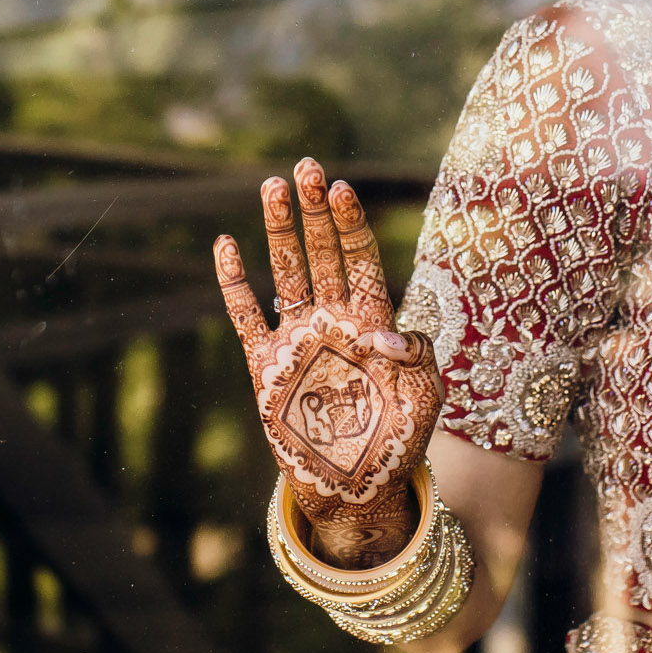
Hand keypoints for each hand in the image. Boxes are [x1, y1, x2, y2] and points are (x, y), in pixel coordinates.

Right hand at [213, 157, 440, 569]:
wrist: (357, 485)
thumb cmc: (399, 440)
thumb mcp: (426, 395)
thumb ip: (416, 356)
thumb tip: (385, 331)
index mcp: (372, 320)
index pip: (360, 258)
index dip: (351, 224)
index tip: (343, 190)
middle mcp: (333, 320)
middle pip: (322, 252)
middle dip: (315, 210)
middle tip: (307, 167)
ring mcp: (298, 339)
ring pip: (285, 272)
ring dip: (279, 230)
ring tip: (273, 186)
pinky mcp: (266, 366)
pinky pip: (246, 316)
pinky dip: (234, 283)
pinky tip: (225, 244)